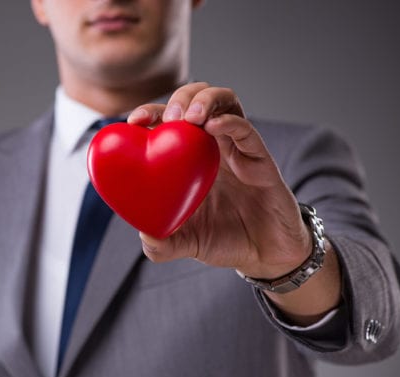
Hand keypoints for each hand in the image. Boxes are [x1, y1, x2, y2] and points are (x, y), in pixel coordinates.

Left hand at [127, 82, 311, 279]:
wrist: (265, 256)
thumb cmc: (225, 241)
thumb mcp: (186, 244)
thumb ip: (162, 245)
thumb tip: (144, 235)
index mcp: (189, 159)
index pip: (168, 121)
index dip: (151, 112)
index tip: (135, 121)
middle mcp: (212, 146)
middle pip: (196, 99)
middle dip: (180, 97)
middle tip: (169, 117)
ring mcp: (237, 148)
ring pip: (225, 102)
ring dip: (204, 100)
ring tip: (190, 117)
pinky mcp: (260, 158)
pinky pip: (246, 130)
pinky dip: (229, 122)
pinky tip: (212, 127)